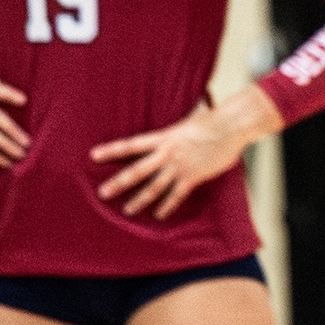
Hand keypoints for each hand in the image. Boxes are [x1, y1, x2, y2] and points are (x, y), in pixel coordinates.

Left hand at [91, 86, 283, 219]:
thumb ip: (178, 121)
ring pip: (154, 186)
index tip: (94, 155)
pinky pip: (177, 194)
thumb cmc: (213, 119)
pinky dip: (168, 205)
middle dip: (118, 183)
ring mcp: (180, 165)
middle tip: (102, 193)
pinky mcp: (194, 175)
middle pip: (137, 170)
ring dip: (140, 199)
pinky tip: (159, 215)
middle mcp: (168, 152)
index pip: (131, 145)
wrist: (231, 126)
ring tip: (127, 210)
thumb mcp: (189, 117)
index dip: (111, 150)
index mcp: (164, 136)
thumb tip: (173, 110)